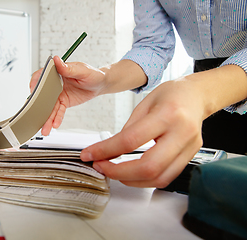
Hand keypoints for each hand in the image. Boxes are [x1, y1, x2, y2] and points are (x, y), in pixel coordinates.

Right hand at [30, 56, 105, 134]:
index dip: (35, 84)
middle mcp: (55, 83)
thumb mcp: (82, 70)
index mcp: (57, 71)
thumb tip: (57, 60)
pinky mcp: (64, 102)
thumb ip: (68, 68)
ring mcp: (58, 94)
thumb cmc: (93, 73)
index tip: (33, 92)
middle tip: (35, 116)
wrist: (100, 84)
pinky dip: (56, 118)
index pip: (41, 76)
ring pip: (50, 107)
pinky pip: (58, 112)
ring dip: (46, 118)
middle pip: (43, 95)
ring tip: (44, 128)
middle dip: (39, 106)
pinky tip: (54, 125)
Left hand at [80, 79, 205, 187]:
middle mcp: (182, 133)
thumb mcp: (144, 104)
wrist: (197, 96)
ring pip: (159, 178)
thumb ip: (129, 129)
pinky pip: (167, 177)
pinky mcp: (190, 157)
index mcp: (168, 114)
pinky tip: (132, 174)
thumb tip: (111, 151)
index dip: (106, 150)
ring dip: (131, 180)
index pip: (131, 140)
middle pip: (148, 166)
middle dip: (118, 172)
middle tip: (101, 167)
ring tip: (114, 172)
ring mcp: (189, 148)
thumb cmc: (171, 95)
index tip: (90, 154)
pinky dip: (145, 180)